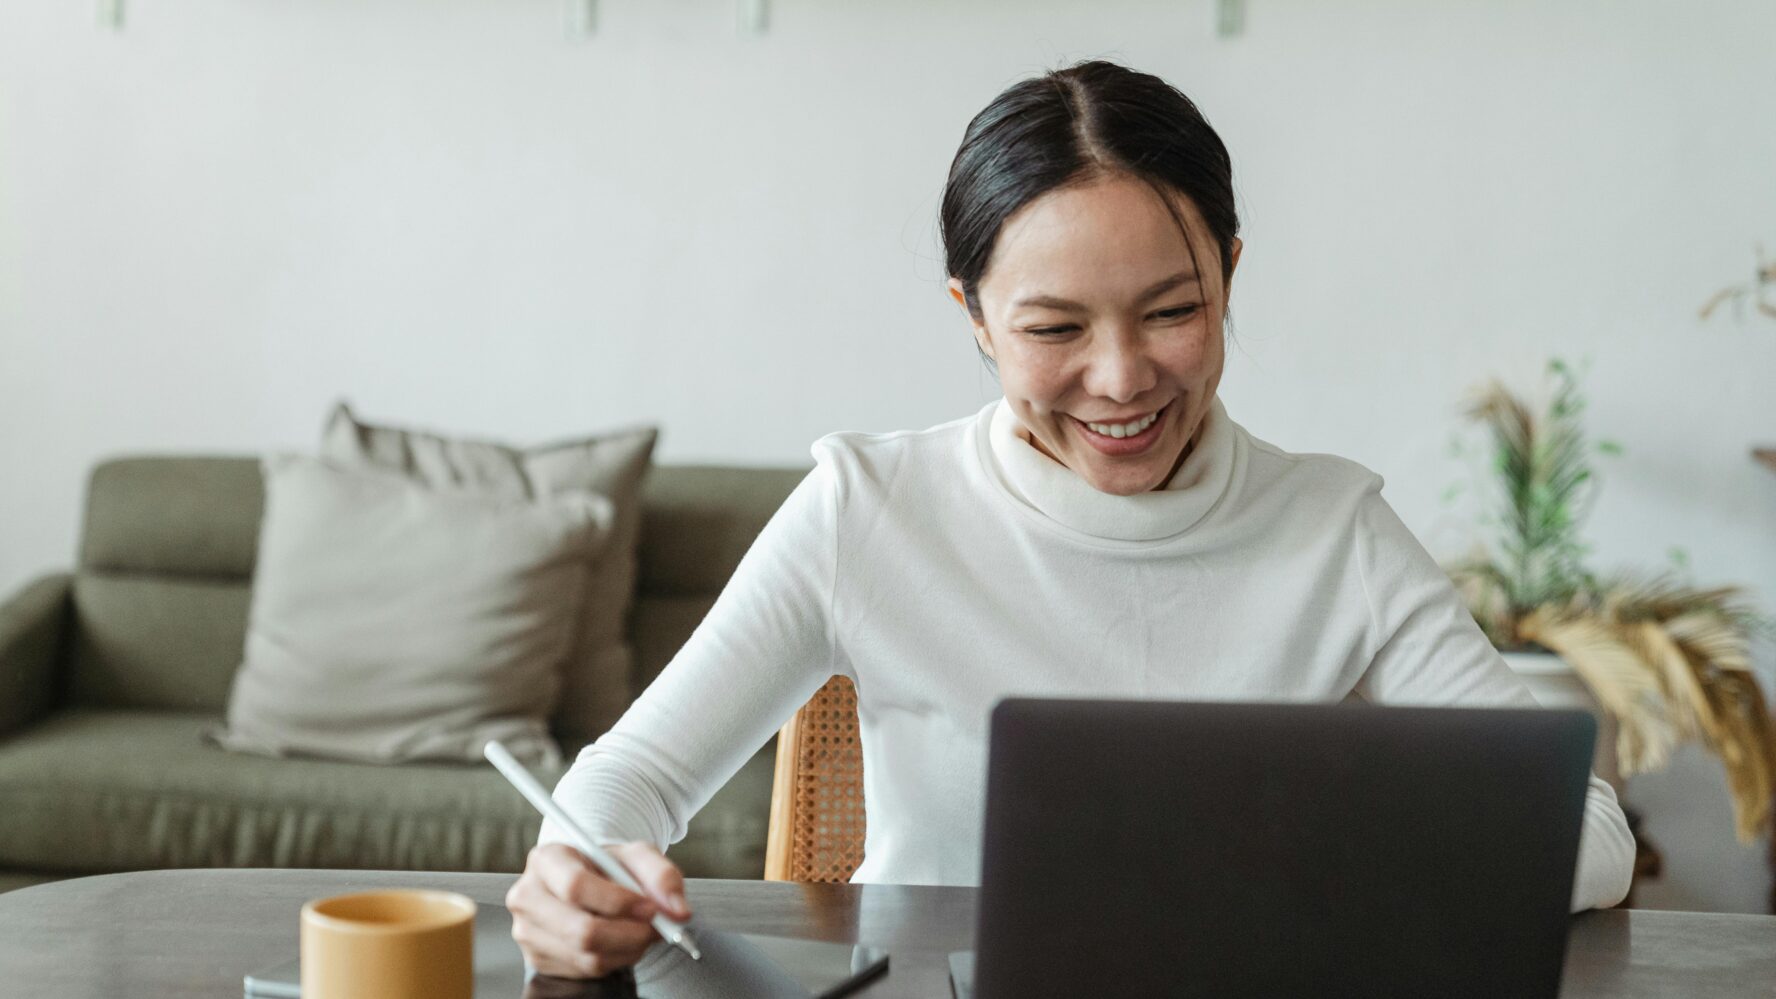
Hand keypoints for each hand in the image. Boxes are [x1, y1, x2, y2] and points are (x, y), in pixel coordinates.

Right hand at [507, 841, 693, 978]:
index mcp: (546, 860)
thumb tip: (677, 910)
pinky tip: (623, 941)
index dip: (618, 901)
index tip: (650, 907)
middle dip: (630, 934)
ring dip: (628, 949)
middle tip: (657, 928)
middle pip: (580, 930)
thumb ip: (662, 875)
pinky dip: (616, 959)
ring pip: (587, 955)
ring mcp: (528, 932)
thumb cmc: (609, 867)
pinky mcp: (537, 959)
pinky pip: (585, 970)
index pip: (576, 886)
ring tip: (643, 931)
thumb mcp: (637, 856)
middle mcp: (528, 896)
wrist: (589, 883)